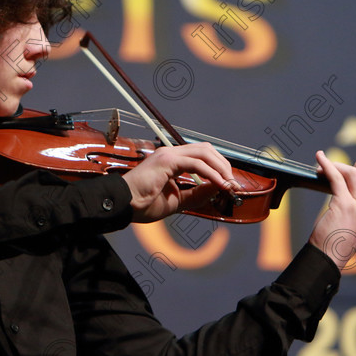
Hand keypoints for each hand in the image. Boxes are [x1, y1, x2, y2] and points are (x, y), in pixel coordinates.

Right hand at [122, 142, 238, 223]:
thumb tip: (218, 189)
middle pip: (207, 149)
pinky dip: (212, 173)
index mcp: (171, 161)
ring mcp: (168, 155)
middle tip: (233, 184)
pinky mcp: (166, 161)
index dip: (218, 168)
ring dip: (221, 168)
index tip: (229, 185)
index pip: (201, 156)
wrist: (123, 205)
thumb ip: (197, 194)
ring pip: (204, 152)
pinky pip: (196, 163)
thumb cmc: (142, 204)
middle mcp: (170, 153)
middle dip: (224, 165)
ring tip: (229, 184)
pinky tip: (219, 184)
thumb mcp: (177, 200)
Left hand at [308, 151, 355, 269]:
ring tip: (324, 167)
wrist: (329, 256)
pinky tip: (320, 158)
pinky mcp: (343, 205)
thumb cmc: (338, 241)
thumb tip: (351, 187)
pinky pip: (336, 178)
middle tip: (348, 168)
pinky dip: (327, 164)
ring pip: (353, 173)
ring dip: (337, 165)